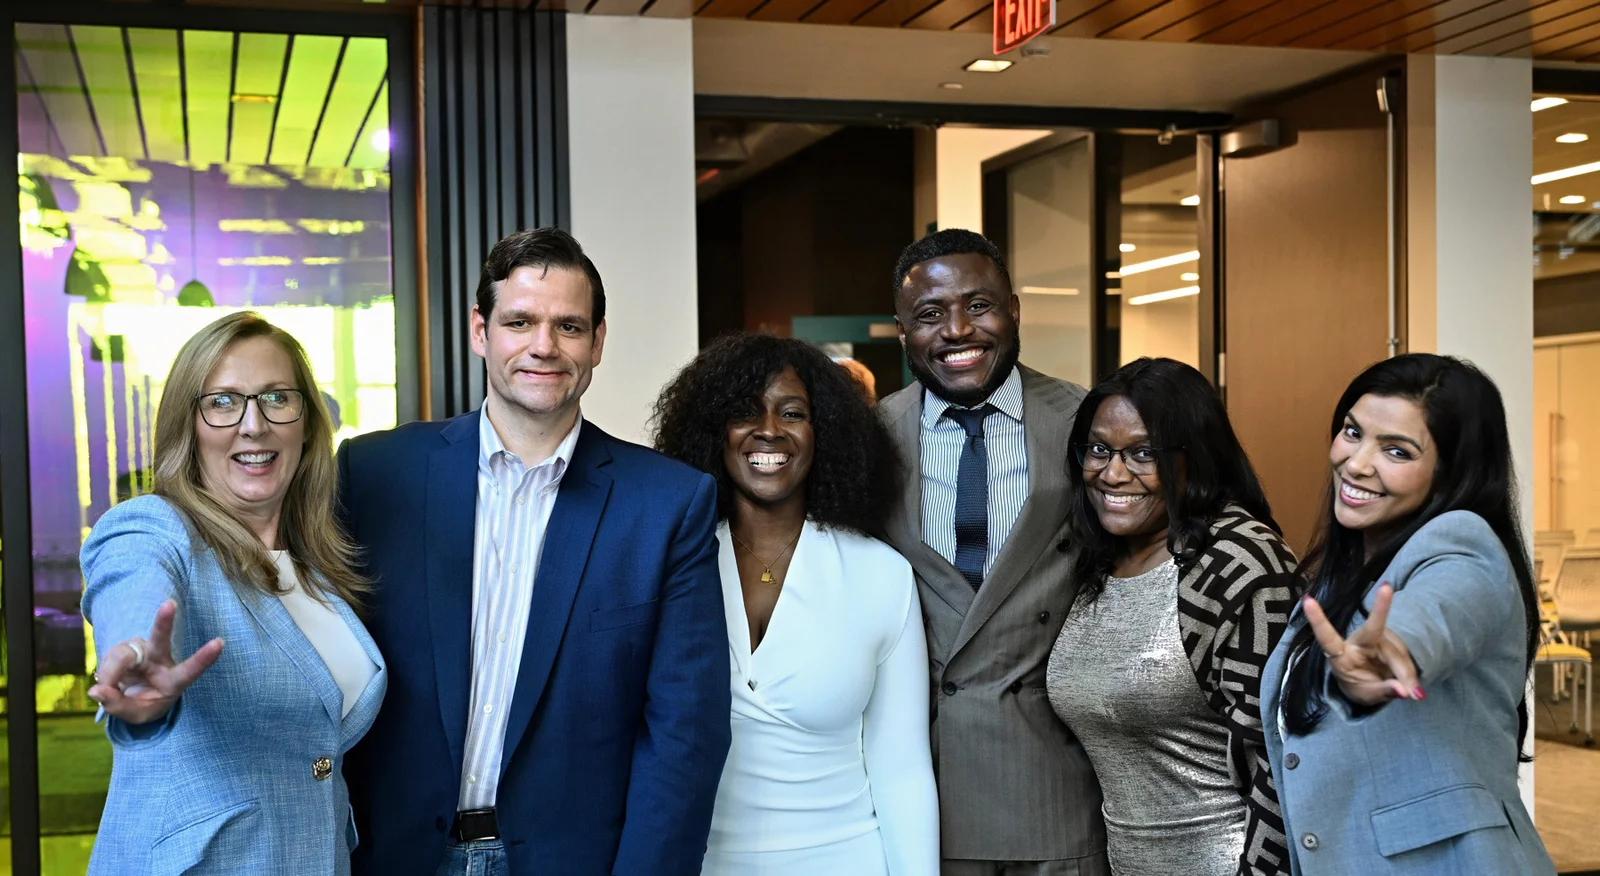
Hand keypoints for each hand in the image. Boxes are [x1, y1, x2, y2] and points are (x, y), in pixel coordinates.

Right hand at [88, 600, 223, 724]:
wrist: (133, 695)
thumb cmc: (144, 704)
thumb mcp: (135, 715)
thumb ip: (117, 706)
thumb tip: (96, 691)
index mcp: (174, 681)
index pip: (190, 670)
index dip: (204, 658)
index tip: (220, 642)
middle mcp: (161, 660)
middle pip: (161, 640)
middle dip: (164, 622)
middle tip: (170, 604)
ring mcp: (142, 651)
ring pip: (122, 656)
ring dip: (110, 674)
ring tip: (106, 691)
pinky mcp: (125, 648)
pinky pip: (108, 659)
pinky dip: (104, 674)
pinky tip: (106, 684)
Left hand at [1302, 583, 1423, 706]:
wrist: (1374, 685)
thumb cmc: (1360, 686)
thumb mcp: (1367, 696)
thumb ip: (1383, 691)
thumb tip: (1404, 690)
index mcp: (1340, 656)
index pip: (1327, 638)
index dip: (1317, 620)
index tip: (1308, 600)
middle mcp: (1358, 642)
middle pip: (1372, 630)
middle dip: (1380, 607)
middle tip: (1385, 587)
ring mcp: (1377, 638)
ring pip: (1397, 655)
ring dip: (1406, 675)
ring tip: (1412, 695)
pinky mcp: (1393, 640)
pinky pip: (1407, 658)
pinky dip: (1411, 674)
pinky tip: (1411, 686)